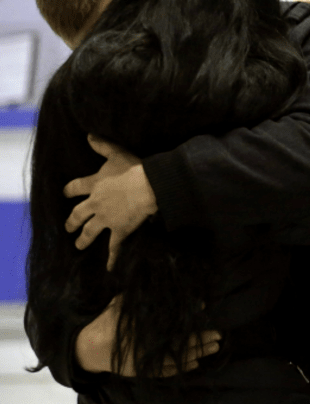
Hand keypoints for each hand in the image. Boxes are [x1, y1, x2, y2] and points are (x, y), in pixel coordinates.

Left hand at [64, 135, 157, 270]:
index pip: (75, 188)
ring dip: (83, 239)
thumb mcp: (117, 154)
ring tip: (79, 246)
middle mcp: (95, 204)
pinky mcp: (119, 230)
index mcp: (94, 185)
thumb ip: (102, 146)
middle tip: (68, 227)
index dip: (69, 191)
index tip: (65, 194)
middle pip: (78, 215)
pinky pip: (114, 247)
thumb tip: (89, 135)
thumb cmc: (135, 169)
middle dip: (72, 221)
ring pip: (90, 232)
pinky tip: (109, 269)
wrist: (150, 186)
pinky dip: (112, 259)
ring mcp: (106, 219)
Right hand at [75, 296, 220, 376]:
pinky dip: (182, 368)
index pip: (171, 323)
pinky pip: (167, 371)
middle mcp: (146, 345)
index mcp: (141, 328)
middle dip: (201, 339)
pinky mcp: (143, 371)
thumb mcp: (123, 304)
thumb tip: (164, 289)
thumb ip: (144, 297)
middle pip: (180, 342)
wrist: (90, 348)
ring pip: (177, 358)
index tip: (204, 309)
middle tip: (219, 335)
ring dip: (197, 353)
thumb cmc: (109, 321)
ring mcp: (145, 360)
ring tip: (214, 348)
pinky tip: (196, 364)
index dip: (188, 318)